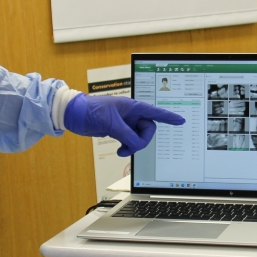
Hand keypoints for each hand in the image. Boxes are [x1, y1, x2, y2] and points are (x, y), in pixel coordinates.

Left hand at [64, 95, 185, 155]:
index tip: (180, 121)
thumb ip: (127, 135)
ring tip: (122, 150)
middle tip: (130, 145)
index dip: (168, 117)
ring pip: (139, 137)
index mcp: (132, 107)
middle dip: (141, 140)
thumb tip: (136, 145)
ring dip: (133, 146)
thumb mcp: (112, 123)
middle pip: (148, 129)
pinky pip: (130, 141)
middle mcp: (131, 114)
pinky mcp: (119, 131)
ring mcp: (126, 123)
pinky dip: (127, 147)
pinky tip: (120, 150)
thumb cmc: (92, 111)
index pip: (155, 112)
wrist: (75, 115)